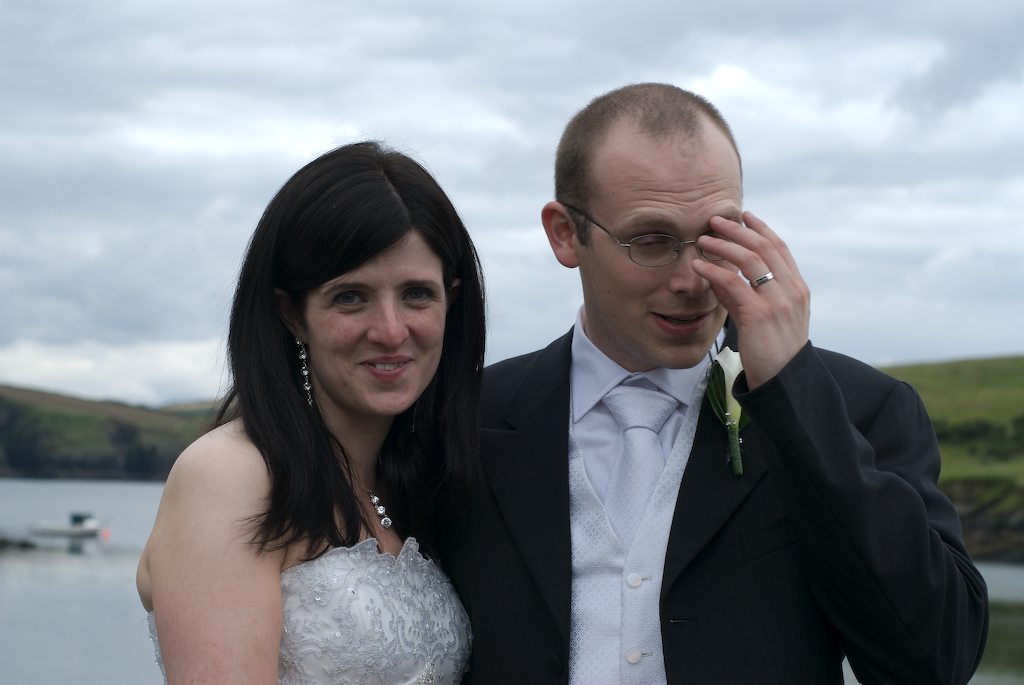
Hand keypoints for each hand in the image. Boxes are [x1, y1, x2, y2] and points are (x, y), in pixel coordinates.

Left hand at [692, 211, 809, 388]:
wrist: (784, 382)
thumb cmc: (772, 352)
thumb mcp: (763, 318)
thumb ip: (744, 296)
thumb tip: (719, 277)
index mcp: (797, 288)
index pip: (779, 248)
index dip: (761, 229)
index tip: (744, 215)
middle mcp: (791, 290)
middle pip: (764, 247)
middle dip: (738, 230)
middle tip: (715, 220)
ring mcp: (778, 301)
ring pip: (750, 260)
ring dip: (723, 245)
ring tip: (703, 239)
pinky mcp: (759, 315)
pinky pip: (733, 284)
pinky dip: (714, 271)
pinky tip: (699, 266)